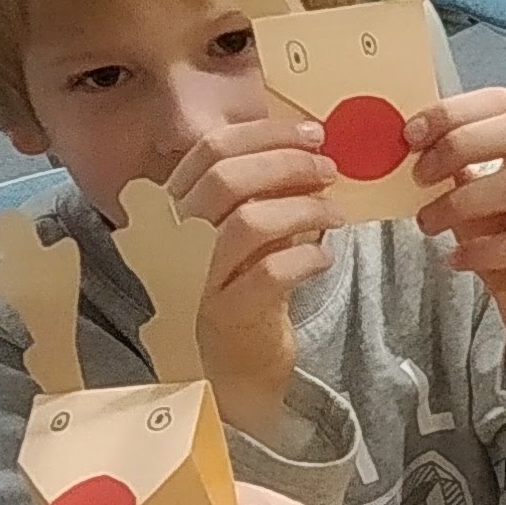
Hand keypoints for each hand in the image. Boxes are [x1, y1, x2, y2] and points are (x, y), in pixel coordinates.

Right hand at [160, 118, 343, 412]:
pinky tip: (324, 258)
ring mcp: (194, 279)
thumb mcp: (239, 232)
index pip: (210, 149)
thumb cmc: (239, 290)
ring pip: (249, 222)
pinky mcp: (226, 316)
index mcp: (170, 207)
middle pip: (227, 178)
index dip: (266, 134)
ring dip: (304, 209)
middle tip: (329, 169)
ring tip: (335, 215)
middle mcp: (171, 240)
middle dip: (288, 163)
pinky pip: (272, 273)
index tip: (313, 134)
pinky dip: (307, 258)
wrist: (229, 370)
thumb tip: (310, 146)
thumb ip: (259, 190)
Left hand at [406, 88, 505, 435]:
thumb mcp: (472, 201)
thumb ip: (452, 169)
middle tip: (417, 175)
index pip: (504, 103)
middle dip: (458, 145)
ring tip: (426, 223)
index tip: (409, 134)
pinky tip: (456, 261)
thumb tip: (405, 141)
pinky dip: (478, 251)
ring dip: (457, 203)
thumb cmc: (505, 249)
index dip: (454, 111)